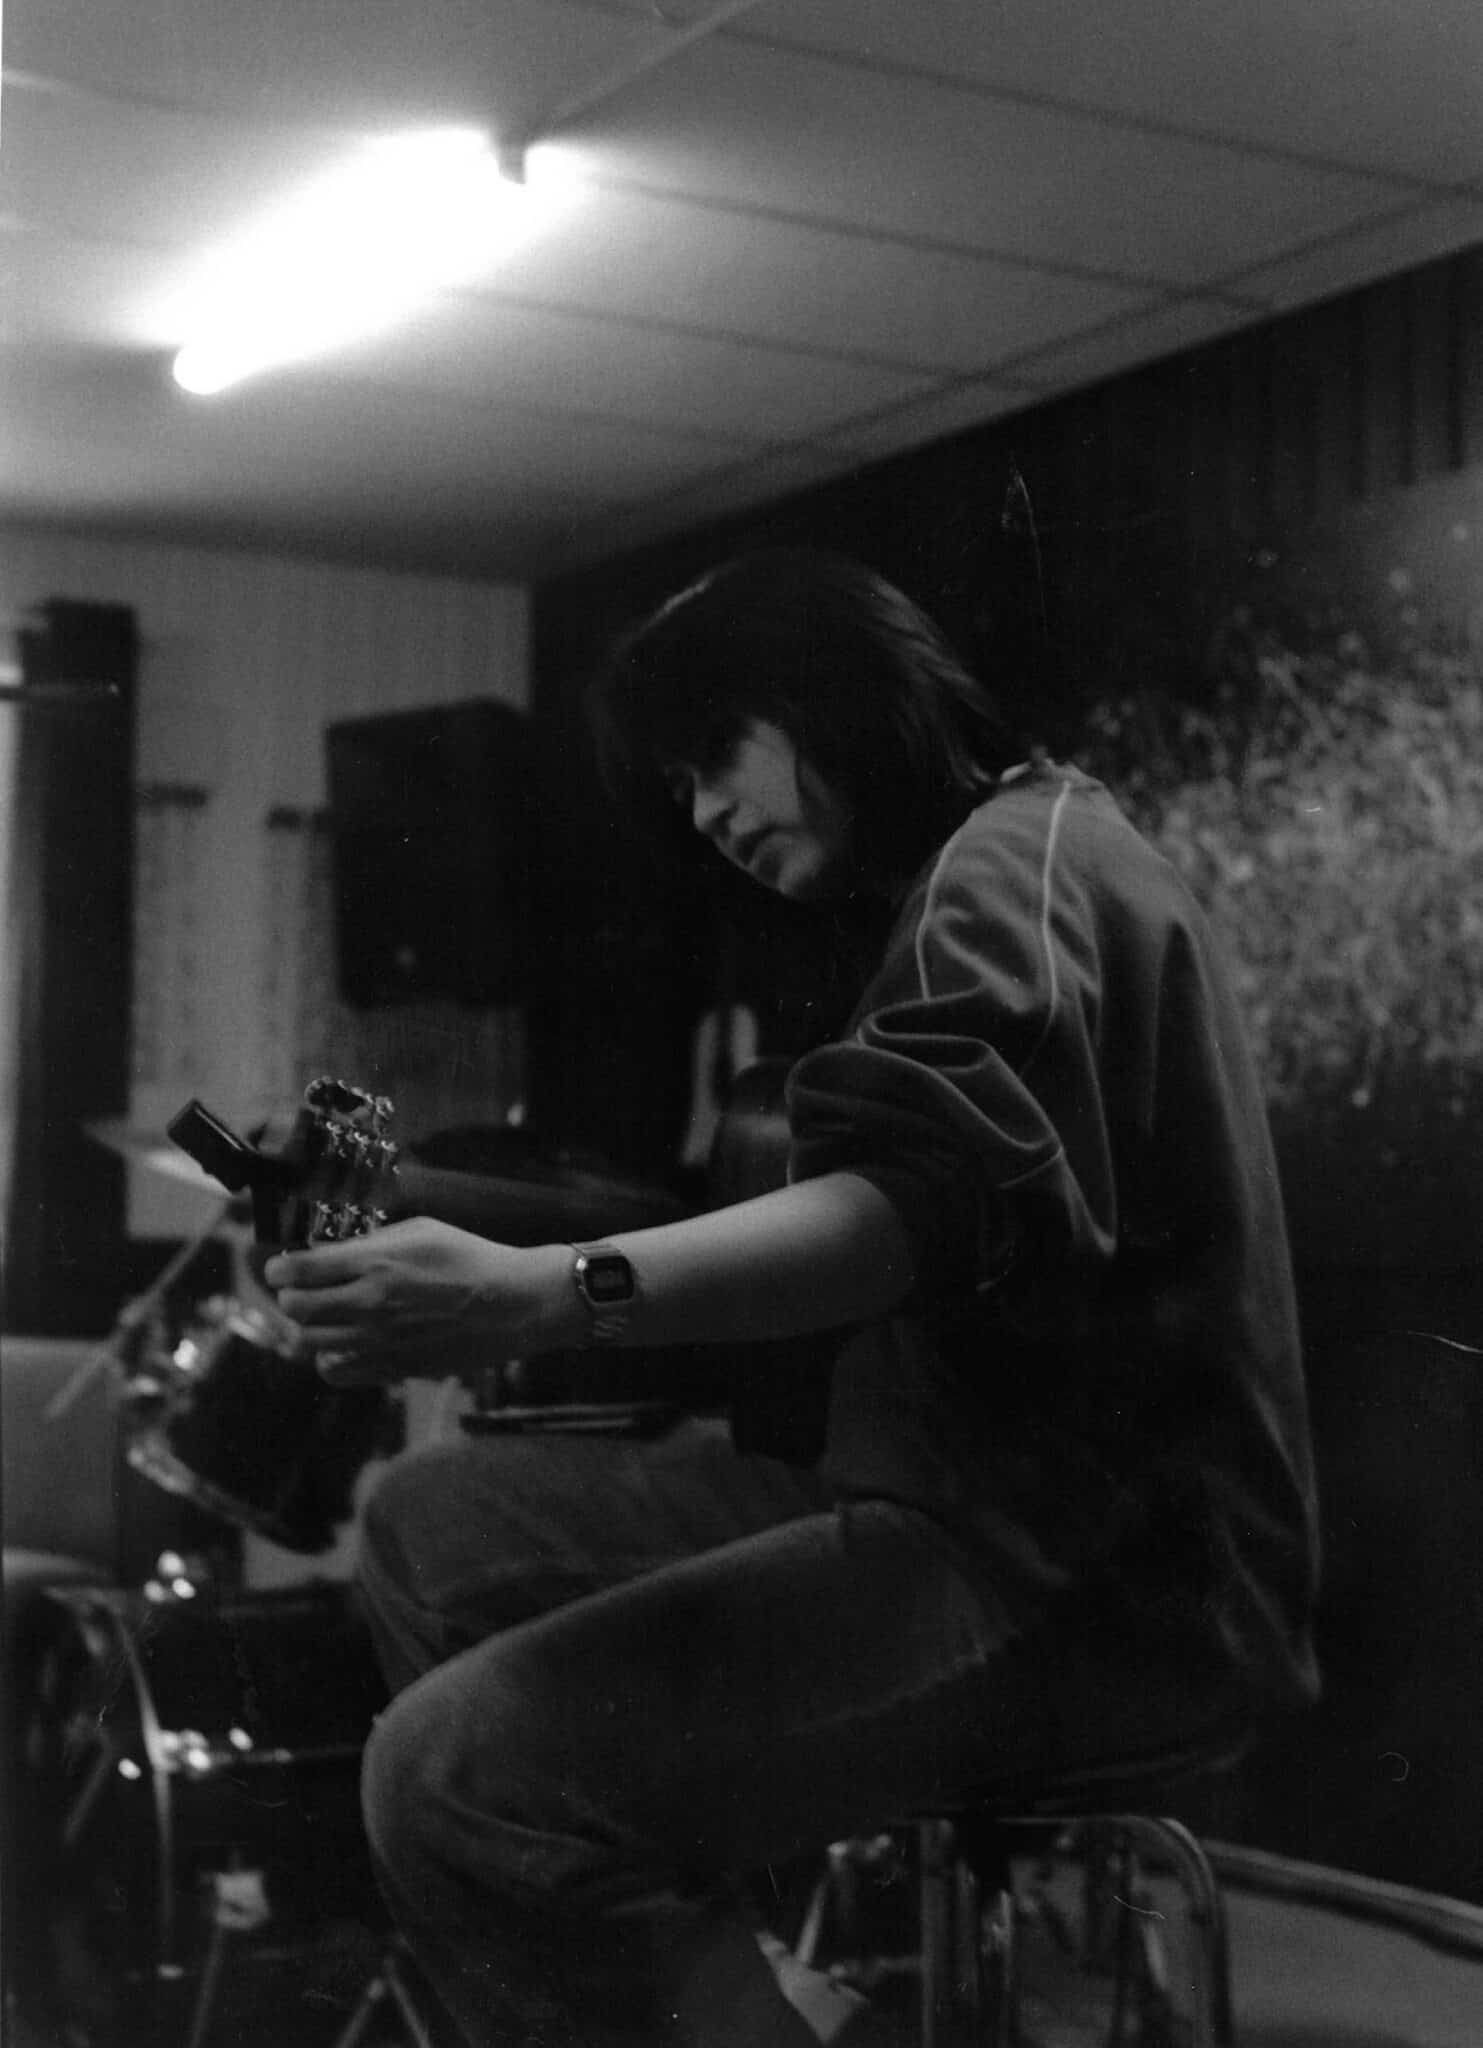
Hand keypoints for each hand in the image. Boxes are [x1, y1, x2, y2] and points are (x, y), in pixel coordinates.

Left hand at [263, 1219, 572, 1380]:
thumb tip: (329, 1252)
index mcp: (375, 1263)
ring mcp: (379, 1341)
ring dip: (306, 1328)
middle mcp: (369, 1304)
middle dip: (290, 1296)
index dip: (279, 1269)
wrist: (512, 1304)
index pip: (299, 1270)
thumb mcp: (420, 1230)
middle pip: (295, 1309)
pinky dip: (329, 1359)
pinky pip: (336, 1372)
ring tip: (320, 1317)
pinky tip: (343, 1344)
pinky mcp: (392, 1368)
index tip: (280, 1268)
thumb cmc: (470, 1259)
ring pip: (308, 1343)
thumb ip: (370, 1242)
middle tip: (299, 1290)